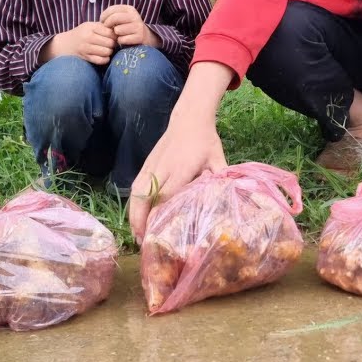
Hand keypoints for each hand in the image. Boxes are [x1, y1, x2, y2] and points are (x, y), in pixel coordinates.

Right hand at [48, 22, 115, 64]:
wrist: (65, 44)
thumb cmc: (81, 33)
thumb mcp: (90, 26)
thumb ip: (102, 27)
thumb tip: (119, 30)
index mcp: (90, 27)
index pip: (110, 32)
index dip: (115, 35)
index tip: (114, 37)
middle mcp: (88, 37)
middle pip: (110, 43)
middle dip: (113, 44)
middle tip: (111, 44)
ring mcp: (86, 48)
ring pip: (106, 52)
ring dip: (109, 52)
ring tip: (107, 50)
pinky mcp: (85, 57)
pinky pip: (100, 60)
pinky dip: (105, 59)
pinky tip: (104, 57)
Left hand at [101, 4, 157, 47]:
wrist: (144, 37)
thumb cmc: (127, 27)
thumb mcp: (121, 18)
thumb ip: (111, 15)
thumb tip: (101, 21)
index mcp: (129, 9)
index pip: (112, 9)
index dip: (104, 16)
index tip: (102, 22)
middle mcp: (134, 16)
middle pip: (114, 18)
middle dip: (107, 24)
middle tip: (107, 29)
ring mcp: (138, 26)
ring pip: (117, 30)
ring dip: (115, 34)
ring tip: (118, 34)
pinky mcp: (139, 37)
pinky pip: (122, 39)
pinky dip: (120, 41)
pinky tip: (123, 40)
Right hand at [127, 110, 226, 241]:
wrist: (189, 119)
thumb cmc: (206, 142)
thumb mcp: (218, 160)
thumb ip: (221, 179)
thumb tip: (228, 200)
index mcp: (181, 168)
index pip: (166, 195)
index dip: (160, 215)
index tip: (158, 234)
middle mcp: (162, 168)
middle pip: (145, 196)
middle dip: (140, 220)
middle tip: (143, 242)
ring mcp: (151, 166)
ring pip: (136, 193)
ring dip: (134, 215)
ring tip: (137, 235)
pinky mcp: (146, 165)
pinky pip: (134, 187)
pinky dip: (133, 204)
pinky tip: (136, 218)